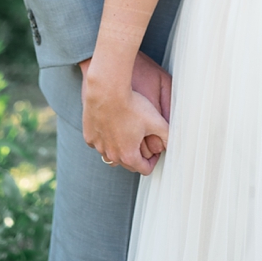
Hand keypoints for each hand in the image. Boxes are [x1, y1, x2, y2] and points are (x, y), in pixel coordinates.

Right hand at [80, 52, 170, 173]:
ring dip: (120, 149)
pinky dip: (105, 139)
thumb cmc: (132, 105)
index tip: (156, 151)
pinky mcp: (89, 136)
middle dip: (138, 156)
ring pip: (111, 155)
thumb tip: (172, 144)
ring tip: (128, 135)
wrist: (107, 91)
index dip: (154, 161)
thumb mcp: (155, 120)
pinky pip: (99, 143)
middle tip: (144, 142)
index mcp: (129, 155)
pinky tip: (112, 126)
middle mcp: (111, 155)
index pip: (144, 169)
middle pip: (127, 164)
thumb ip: (167, 135)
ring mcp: (98, 146)